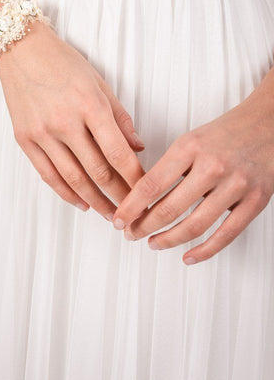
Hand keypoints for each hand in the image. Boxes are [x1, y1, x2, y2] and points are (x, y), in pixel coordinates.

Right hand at [0, 20, 145, 220]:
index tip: (146, 192)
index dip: (135, 178)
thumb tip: (137, 147)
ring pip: (73, 179)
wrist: (19, 49)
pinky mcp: (24, 140)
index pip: (118, 152)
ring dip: (95, 201)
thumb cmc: (63, 62)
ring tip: (111, 215)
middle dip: (119, 195)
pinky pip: (48, 175)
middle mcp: (65, 122)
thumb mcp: (99, 82)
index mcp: (89, 105)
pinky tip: (82, 203)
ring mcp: (42, 133)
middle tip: (132, 211)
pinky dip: (66, 193)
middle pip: (98, 171)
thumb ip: (119, 117)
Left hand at [111, 97, 273, 263]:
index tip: (119, 219)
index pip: (151, 184)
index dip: (131, 207)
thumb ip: (168, 168)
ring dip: (169, 240)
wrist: (267, 123)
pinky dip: (205, 250)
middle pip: (169, 208)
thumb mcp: (190, 140)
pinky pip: (226, 234)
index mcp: (190, 148)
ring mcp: (236, 185)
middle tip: (131, 233)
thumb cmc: (225, 133)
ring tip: (154, 243)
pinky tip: (188, 256)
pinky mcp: (256, 201)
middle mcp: (212, 166)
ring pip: (195, 225)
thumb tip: (140, 198)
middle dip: (144, 226)